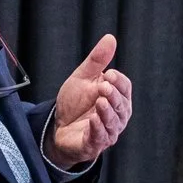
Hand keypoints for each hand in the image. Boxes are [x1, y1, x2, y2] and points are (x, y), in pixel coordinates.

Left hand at [49, 34, 132, 164]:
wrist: (57, 126)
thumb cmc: (75, 102)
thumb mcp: (83, 77)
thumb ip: (97, 60)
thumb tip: (110, 38)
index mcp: (117, 98)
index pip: (125, 88)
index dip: (119, 81)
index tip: (108, 74)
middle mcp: (117, 116)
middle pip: (122, 106)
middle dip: (114, 96)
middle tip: (104, 87)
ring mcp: (107, 131)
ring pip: (114, 123)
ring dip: (107, 112)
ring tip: (100, 102)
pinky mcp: (94, 144)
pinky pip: (100, 137)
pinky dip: (98, 129)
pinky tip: (93, 120)